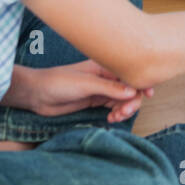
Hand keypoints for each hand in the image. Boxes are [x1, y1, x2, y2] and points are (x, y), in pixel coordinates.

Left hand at [24, 60, 150, 122]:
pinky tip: (111, 119)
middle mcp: (105, 76)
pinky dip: (115, 114)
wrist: (36, 94)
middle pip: (130, 88)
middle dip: (131, 101)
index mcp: (104, 65)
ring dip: (123, 110)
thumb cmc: (57, 82)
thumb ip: (110, 88)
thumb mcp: (85, 84)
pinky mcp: (94, 101)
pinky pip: (113, 107)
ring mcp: (101, 89)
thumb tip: (133, 91)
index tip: (148, 94)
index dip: (141, 83)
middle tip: (123, 113)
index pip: (129, 73)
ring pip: (122, 99)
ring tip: (116, 118)